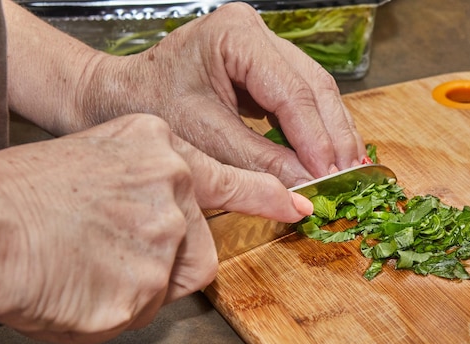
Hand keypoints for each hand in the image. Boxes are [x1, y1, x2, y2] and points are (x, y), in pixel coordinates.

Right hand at [0, 114, 310, 343]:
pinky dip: (116, 307)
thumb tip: (165, 218)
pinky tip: (82, 287)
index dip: (265, 196)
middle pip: (199, 243)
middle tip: (116, 253)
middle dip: (169, 258)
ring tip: (92, 268)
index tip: (294, 206)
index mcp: (158, 147)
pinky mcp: (148, 286)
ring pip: (175, 278)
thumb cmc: (22, 194)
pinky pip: (145, 309)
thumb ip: (143, 182)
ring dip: (142, 283)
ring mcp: (164, 238)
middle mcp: (171, 188)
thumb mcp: (95, 158)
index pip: (229, 177)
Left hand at [80, 2, 365, 186]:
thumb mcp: (204, 138)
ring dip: (331, 133)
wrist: (119, 96)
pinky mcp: (262, 67)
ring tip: (347, 170)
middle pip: (313, 86)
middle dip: (333, 135)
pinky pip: (299, 98)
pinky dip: (313, 129)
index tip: (331, 176)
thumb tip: (306, 186)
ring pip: (314, 90)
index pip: (291, 92)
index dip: (316, 139)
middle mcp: (255, 32)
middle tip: (351, 176)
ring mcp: (261, 46)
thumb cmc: (147, 107)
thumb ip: (258, 161)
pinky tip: (326, 155)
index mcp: (236, 36)